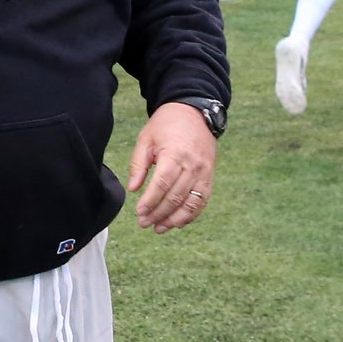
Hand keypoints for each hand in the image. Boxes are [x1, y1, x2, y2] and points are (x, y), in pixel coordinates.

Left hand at [127, 103, 216, 233]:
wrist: (194, 113)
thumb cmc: (166, 125)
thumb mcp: (146, 139)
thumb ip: (138, 164)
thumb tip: (133, 188)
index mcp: (175, 154)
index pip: (162, 184)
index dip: (150, 201)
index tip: (138, 212)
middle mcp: (193, 166)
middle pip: (176, 197)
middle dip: (158, 214)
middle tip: (144, 223)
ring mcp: (204, 173)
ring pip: (190, 204)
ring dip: (174, 220)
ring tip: (158, 228)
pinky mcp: (209, 177)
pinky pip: (201, 201)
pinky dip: (190, 215)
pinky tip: (177, 223)